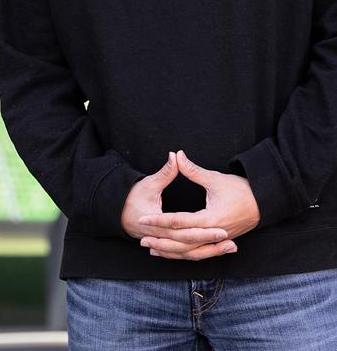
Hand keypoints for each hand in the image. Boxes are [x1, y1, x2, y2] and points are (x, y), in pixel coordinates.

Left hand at [137, 149, 258, 259]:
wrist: (266, 202)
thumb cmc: (241, 190)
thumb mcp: (215, 179)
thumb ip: (193, 170)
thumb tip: (176, 155)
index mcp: (210, 219)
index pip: (179, 222)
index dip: (159, 220)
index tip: (143, 219)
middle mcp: (214, 233)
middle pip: (183, 242)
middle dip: (162, 241)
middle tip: (141, 240)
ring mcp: (219, 240)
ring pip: (191, 251)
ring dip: (171, 251)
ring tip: (151, 249)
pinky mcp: (221, 241)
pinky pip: (200, 251)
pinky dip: (184, 252)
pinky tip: (171, 252)